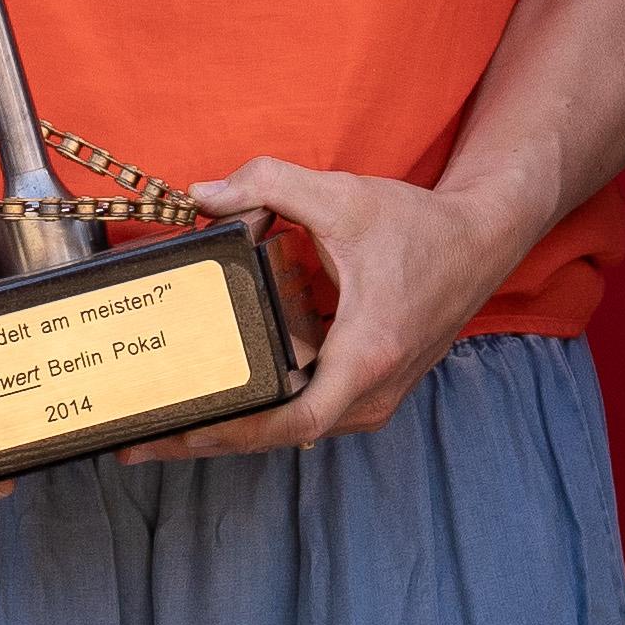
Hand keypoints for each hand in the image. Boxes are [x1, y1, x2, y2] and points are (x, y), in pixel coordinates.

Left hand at [128, 158, 535, 465]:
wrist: (482, 241)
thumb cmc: (419, 226)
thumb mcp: (341, 196)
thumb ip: (269, 184)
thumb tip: (201, 195)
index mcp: (365, 355)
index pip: (290, 421)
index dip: (228, 432)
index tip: (174, 433)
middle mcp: (373, 392)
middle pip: (279, 435)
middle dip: (211, 438)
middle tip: (143, 440)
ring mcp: (375, 397)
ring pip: (294, 429)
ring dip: (237, 428)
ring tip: (170, 424)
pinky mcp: (373, 390)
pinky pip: (311, 413)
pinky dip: (266, 410)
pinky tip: (226, 396)